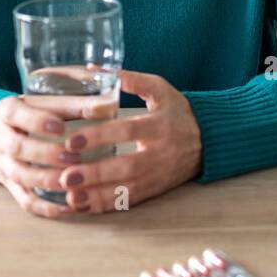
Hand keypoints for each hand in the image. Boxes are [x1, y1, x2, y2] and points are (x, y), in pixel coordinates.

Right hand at [0, 94, 82, 218]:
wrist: (1, 133)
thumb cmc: (33, 115)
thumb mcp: (47, 103)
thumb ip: (75, 105)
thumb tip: (109, 107)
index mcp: (6, 110)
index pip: (14, 113)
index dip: (37, 121)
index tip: (61, 127)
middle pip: (17, 147)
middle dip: (46, 154)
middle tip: (74, 157)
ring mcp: (2, 164)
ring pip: (20, 176)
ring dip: (47, 180)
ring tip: (74, 181)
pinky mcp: (10, 187)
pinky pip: (24, 201)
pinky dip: (46, 207)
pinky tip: (69, 207)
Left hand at [55, 70, 202, 213]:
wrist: (210, 139)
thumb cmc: (178, 110)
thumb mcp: (160, 88)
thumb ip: (130, 78)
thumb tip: (92, 69)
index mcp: (159, 125)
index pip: (127, 131)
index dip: (99, 136)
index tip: (71, 141)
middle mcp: (160, 153)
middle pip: (126, 166)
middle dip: (95, 174)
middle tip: (65, 176)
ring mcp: (158, 175)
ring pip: (127, 190)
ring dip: (97, 196)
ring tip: (70, 198)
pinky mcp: (156, 189)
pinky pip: (130, 201)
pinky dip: (106, 206)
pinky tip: (84, 207)